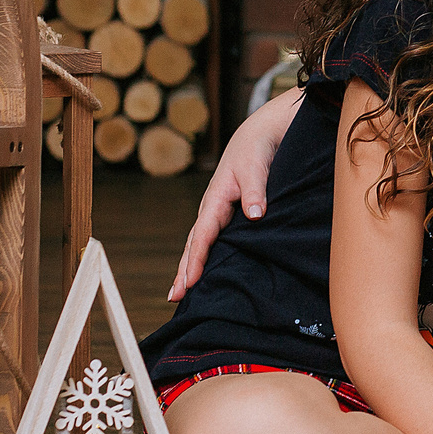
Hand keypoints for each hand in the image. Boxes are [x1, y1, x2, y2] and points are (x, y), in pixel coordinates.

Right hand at [170, 88, 302, 299]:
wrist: (257, 136)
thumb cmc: (255, 151)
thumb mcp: (256, 167)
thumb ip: (257, 191)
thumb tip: (256, 215)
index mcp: (216, 199)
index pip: (203, 235)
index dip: (196, 260)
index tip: (189, 282)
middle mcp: (212, 208)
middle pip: (194, 244)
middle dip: (183, 270)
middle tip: (175, 297)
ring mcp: (217, 212)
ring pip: (200, 244)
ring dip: (189, 266)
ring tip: (180, 292)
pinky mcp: (226, 214)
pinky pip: (211, 239)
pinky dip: (203, 256)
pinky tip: (203, 271)